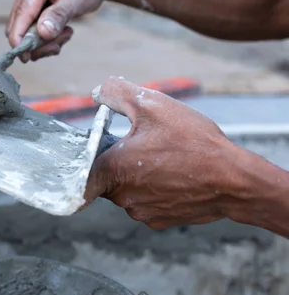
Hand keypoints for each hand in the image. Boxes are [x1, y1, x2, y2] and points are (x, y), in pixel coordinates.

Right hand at [6, 0, 108, 61]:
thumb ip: (60, 15)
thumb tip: (43, 33)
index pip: (21, 13)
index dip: (19, 38)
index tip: (25, 57)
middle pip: (17, 24)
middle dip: (37, 41)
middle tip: (60, 43)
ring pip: (23, 29)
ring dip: (43, 40)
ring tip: (66, 33)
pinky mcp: (28, 5)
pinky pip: (29, 28)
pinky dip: (44, 36)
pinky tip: (61, 30)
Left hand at [85, 77, 247, 229]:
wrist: (233, 179)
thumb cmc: (192, 141)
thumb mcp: (152, 104)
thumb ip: (116, 93)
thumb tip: (96, 93)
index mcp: (112, 170)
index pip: (81, 167)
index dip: (88, 152)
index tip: (99, 143)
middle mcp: (121, 197)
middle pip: (105, 175)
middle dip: (119, 158)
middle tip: (142, 142)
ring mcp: (141, 212)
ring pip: (126, 188)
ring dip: (137, 173)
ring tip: (163, 157)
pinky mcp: (159, 221)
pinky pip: (146, 201)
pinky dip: (154, 188)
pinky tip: (173, 174)